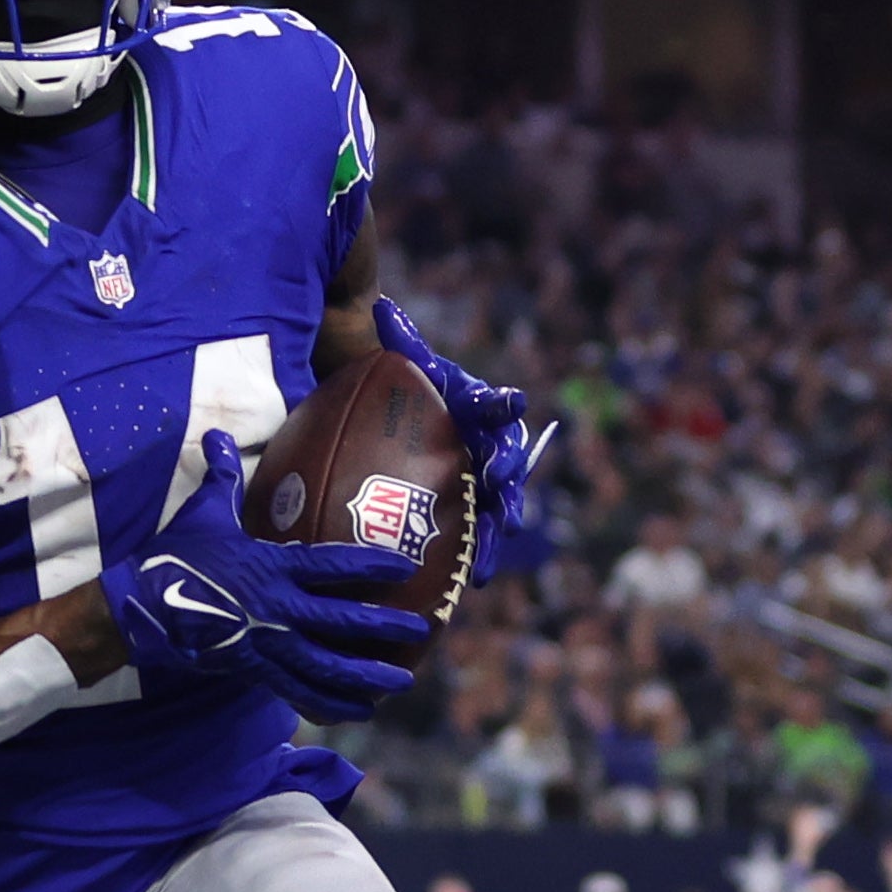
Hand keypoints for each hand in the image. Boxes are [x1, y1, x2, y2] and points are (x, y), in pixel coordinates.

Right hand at [103, 432, 427, 722]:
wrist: (138, 608)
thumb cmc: (174, 556)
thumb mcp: (202, 513)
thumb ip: (222, 477)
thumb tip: (216, 436)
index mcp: (271, 566)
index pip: (333, 564)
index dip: (372, 565)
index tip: (407, 566)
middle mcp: (275, 607)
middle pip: (341, 621)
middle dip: (384, 628)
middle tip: (421, 631)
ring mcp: (265, 642)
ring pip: (325, 666)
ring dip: (366, 676)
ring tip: (401, 682)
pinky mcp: (252, 669)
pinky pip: (298, 690)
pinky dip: (330, 703)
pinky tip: (359, 712)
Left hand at [371, 294, 550, 582]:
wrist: (412, 426)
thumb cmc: (413, 395)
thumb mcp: (406, 370)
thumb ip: (401, 342)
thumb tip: (382, 309)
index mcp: (478, 410)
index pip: (495, 404)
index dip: (502, 404)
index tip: (510, 402)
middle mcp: (490, 445)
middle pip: (508, 458)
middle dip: (508, 470)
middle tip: (500, 480)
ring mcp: (486, 481)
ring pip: (500, 504)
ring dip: (496, 526)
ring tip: (492, 546)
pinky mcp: (475, 511)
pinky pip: (481, 534)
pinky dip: (478, 555)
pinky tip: (470, 581)